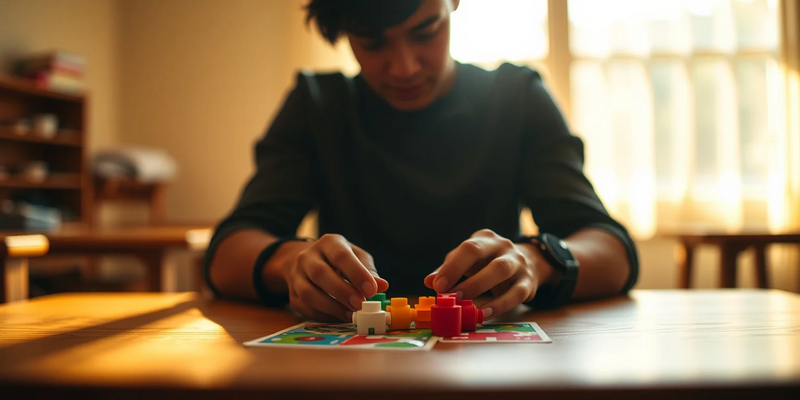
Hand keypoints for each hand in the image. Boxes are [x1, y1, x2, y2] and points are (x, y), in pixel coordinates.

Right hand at [285, 234, 388, 321]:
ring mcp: (296, 275)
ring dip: (331, 307)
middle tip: (360, 305)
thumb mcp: (356, 257)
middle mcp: (307, 256)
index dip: (356, 273)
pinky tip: (339, 317)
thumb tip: (383, 286)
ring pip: (308, 293)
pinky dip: (323, 315)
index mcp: (328, 243)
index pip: (341, 256)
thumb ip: (369, 271)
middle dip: (342, 291)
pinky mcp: (292, 293)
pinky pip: (305, 307)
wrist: (307, 261)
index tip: (372, 290)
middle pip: (320, 273)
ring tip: (351, 314)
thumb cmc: (340, 260)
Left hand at [424, 229, 552, 318]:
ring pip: (500, 269)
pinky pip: (515, 293)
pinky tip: (485, 313)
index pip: (467, 248)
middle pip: (481, 253)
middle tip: (450, 296)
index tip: (437, 285)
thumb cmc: (489, 263)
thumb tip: (428, 282)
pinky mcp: (528, 282)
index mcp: (485, 239)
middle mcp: (502, 245)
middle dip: (463, 274)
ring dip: (480, 287)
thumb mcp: (470, 262)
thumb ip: (449, 270)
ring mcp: (518, 262)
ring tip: (466, 305)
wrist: (530, 263)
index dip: (452, 267)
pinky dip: (500, 305)